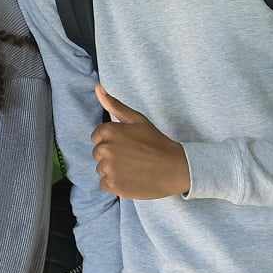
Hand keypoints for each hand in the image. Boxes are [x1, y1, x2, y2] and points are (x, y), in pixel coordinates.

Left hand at [92, 84, 191, 198]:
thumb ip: (114, 105)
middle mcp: (104, 149)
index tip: (128, 145)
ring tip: (134, 168)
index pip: (97, 137)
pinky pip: (105, 184)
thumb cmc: (156, 142)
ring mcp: (108, 169)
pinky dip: (116, 184)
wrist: (176, 168)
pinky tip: (131, 179)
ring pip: (101, 170)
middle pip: (98, 154)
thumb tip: (97, 87)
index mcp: (107, 131)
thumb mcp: (137, 119)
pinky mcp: (113, 185)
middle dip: (112, 156)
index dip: (112, 141)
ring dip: (113, 170)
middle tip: (133, 157)